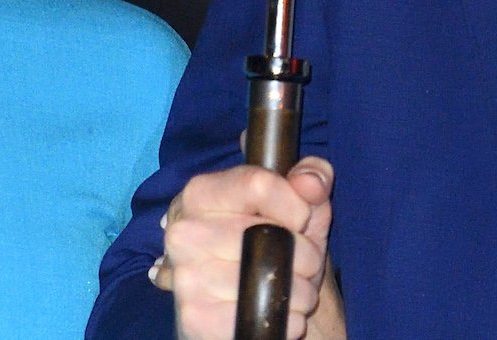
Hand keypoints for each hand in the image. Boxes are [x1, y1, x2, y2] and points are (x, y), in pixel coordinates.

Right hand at [150, 156, 335, 339]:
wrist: (242, 304)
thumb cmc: (271, 246)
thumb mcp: (295, 204)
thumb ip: (310, 177)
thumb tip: (311, 181)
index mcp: (200, 193)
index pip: (260, 185)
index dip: (296, 206)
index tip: (300, 221)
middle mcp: (185, 231)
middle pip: (271, 236)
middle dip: (305, 255)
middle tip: (298, 262)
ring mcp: (186, 276)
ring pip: (272, 281)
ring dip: (300, 291)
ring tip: (289, 287)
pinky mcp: (195, 319)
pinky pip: (265, 317)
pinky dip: (287, 320)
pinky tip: (277, 311)